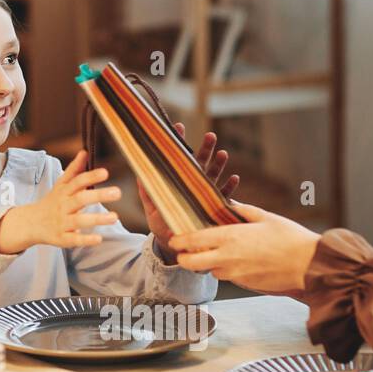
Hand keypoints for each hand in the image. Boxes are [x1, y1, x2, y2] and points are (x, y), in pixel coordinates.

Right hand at [0, 150, 121, 252]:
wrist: (30, 223)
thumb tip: (85, 152)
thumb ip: (74, 170)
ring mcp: (62, 222)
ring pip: (79, 220)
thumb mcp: (60, 185)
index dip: (90, 176)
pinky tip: (99, 239)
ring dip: (96, 219)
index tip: (105, 172)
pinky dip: (85, 240)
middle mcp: (63, 206)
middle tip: (117, 192)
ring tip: (115, 217)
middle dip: (98, 195)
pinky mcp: (62, 238)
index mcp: (64, 192)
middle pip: (80, 199)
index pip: (77, 181)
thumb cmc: (52, 202)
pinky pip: (73, 240)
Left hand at [141, 124, 239, 262]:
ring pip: (213, 176)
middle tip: (210, 135)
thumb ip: (146, 191)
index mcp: (177, 181)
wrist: (172, 244)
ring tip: (222, 153)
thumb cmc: (161, 223)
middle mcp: (192, 185)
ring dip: (218, 165)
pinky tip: (234, 178)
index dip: (179, 143)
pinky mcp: (213, 208)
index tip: (179, 127)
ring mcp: (204, 195)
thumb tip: (138, 173)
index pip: (178, 159)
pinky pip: (223, 197)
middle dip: (205, 149)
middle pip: (200, 163)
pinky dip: (229, 188)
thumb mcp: (152, 207)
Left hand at [168, 202, 320, 292]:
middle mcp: (227, 258)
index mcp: (229, 237)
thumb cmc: (290, 238)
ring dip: (206, 264)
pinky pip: (227, 277)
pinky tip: (235, 260)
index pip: (192, 241)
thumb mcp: (265, 217)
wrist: (310, 265)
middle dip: (184, 258)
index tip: (174, 238)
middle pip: (190, 264)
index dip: (179, 241)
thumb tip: (228, 201)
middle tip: (185, 252)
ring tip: (214, 253)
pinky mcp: (245, 284)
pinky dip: (225, 270)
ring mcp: (235, 274)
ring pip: (209, 271)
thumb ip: (242, 209)